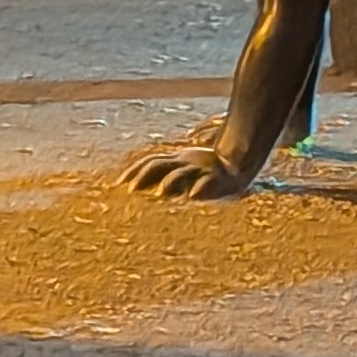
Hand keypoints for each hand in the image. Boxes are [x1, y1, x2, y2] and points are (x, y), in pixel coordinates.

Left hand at [118, 139, 247, 200]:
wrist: (239, 162)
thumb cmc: (207, 170)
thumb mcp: (185, 169)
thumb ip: (166, 176)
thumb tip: (141, 188)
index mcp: (176, 160)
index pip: (150, 162)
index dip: (133, 170)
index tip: (117, 183)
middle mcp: (184, 162)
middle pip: (159, 165)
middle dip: (143, 176)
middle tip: (130, 190)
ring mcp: (200, 169)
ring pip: (181, 173)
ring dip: (169, 182)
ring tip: (160, 194)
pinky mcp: (217, 178)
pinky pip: (207, 182)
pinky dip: (199, 189)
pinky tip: (192, 197)